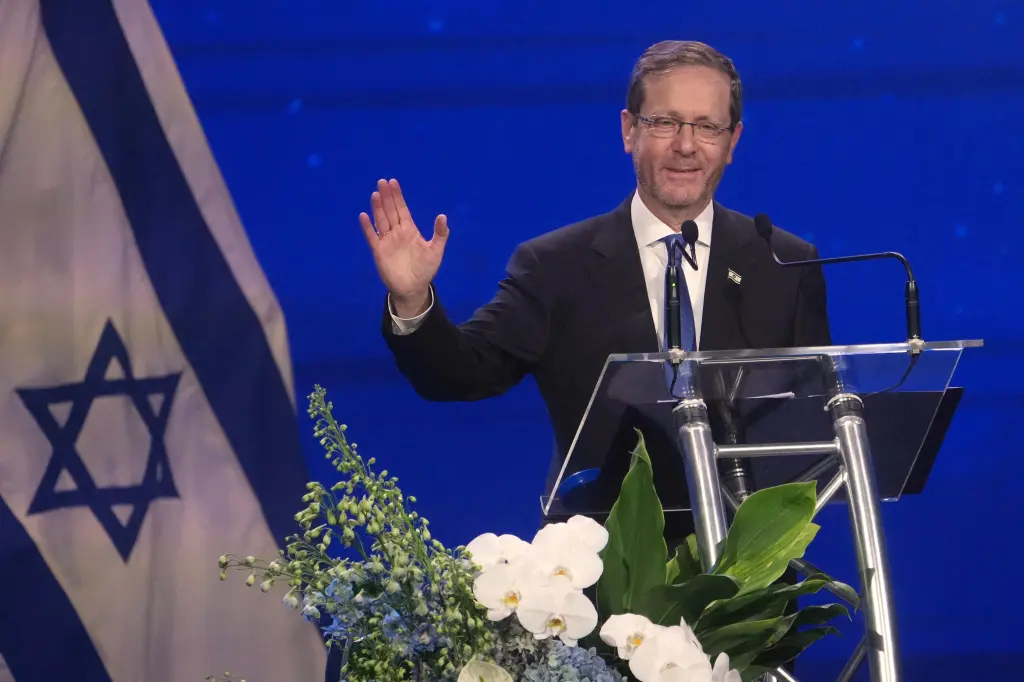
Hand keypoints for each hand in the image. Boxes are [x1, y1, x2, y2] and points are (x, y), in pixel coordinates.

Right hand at [359, 178, 448, 315]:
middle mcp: (397, 232)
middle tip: (382, 181)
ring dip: (378, 208)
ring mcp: (387, 240)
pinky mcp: (378, 251)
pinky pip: (372, 237)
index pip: (402, 209)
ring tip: (375, 194)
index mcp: (410, 229)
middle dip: (387, 197)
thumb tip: (442, 216)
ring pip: (381, 220)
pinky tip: (363, 216)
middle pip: (390, 211)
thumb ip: (440, 234)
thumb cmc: (425, 269)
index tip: (393, 182)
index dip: (398, 196)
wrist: (413, 288)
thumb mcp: (436, 250)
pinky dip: (367, 227)